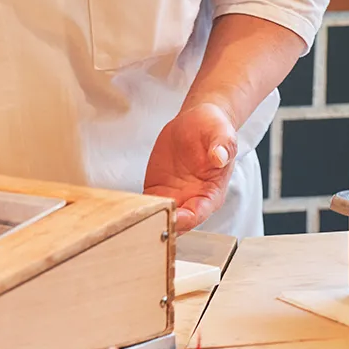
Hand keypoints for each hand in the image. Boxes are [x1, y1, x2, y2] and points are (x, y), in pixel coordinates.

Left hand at [143, 102, 236, 232]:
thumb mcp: (222, 133)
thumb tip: (219, 156)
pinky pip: (148, 203)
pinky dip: (138, 207)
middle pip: (177, 222)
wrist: (196, 123)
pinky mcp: (158, 188)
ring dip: (147, 219)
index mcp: (212, 192)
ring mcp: (175, 195)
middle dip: (162, 225)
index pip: (198, 214)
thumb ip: (222, 146)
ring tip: (131, 217)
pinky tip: (127, 207)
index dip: (185, 219)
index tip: (171, 217)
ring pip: (160, 216)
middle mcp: (193, 198)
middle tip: (145, 222)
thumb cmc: (214, 129)